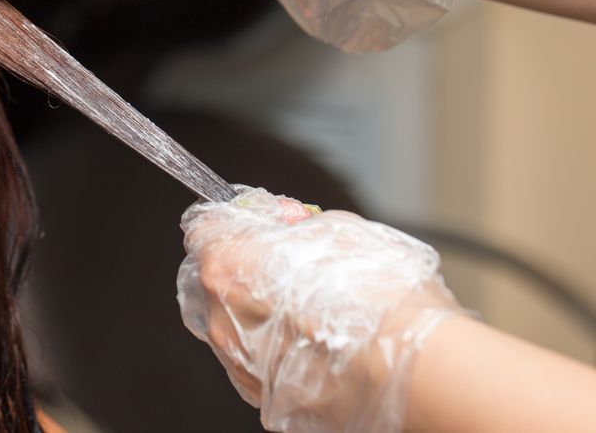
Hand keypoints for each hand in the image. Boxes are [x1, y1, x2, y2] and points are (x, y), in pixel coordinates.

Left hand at [178, 187, 463, 432]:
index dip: (235, 219)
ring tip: (313, 310)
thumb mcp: (338, 228)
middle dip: (246, 267)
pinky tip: (318, 346)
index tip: (261, 222)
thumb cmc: (379, 297)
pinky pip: (259, 366)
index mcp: (228, 265)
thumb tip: (289, 223)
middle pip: (215, 280)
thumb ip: (296, 225)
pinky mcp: (266, 401)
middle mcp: (221, 319)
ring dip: (261, 312)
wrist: (416, 371)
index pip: (204, 228)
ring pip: (234, 327)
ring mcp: (239, 365)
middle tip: (291, 263)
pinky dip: (278, 352)